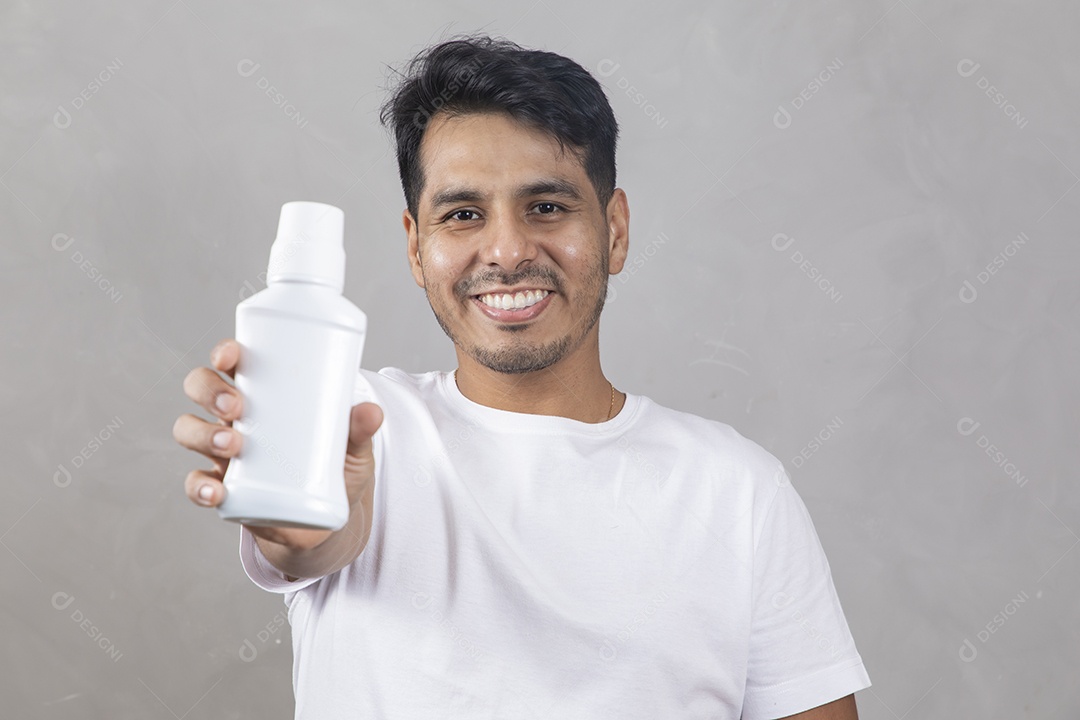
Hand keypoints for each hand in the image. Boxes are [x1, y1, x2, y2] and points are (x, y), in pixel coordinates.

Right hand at [173, 338, 382, 550]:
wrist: (324, 523)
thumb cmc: (335, 470)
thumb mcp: (352, 449)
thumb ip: (360, 431)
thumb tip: (373, 411)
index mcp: (263, 396)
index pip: (233, 363)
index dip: (224, 353)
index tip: (230, 355)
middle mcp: (236, 418)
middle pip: (201, 389)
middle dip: (210, 391)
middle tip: (236, 407)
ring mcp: (225, 453)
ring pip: (190, 430)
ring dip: (203, 434)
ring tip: (234, 446)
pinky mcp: (224, 489)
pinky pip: (196, 483)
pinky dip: (200, 487)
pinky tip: (217, 492)